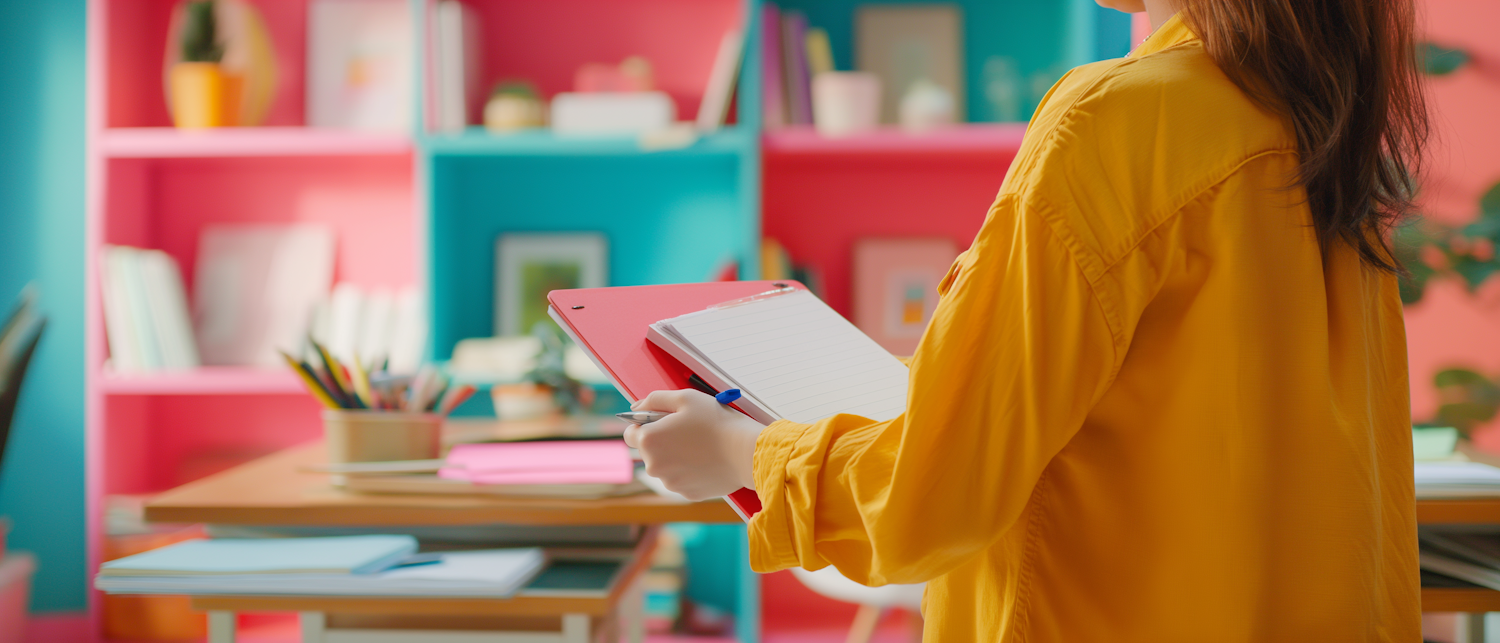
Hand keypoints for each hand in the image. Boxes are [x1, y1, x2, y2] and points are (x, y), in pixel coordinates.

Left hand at [622, 389, 763, 500]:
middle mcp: (654, 466)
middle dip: (662, 441)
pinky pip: (683, 479)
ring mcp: (671, 483)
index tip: (660, 422)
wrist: (746, 452)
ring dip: (676, 457)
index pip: (629, 434)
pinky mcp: (688, 494)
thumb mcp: (685, 398)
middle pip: (648, 451)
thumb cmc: (717, 422)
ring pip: (666, 467)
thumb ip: (654, 400)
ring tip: (701, 445)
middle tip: (687, 431)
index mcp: (649, 440)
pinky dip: (691, 470)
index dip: (644, 425)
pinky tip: (707, 459)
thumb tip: (635, 409)